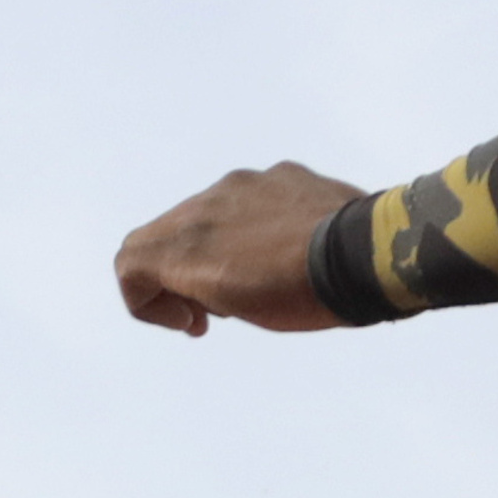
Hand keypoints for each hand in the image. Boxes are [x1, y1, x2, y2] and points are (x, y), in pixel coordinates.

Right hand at [115, 161, 372, 335]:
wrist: (366, 256)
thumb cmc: (300, 293)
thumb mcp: (231, 303)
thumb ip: (194, 283)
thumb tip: (199, 284)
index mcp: (186, 241)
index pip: (130, 263)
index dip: (145, 301)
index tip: (187, 322)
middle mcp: (206, 202)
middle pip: (165, 234)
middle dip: (178, 272)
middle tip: (211, 310)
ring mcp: (246, 184)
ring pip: (207, 212)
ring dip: (213, 246)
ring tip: (252, 279)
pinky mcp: (283, 175)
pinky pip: (250, 198)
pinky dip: (252, 226)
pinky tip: (286, 250)